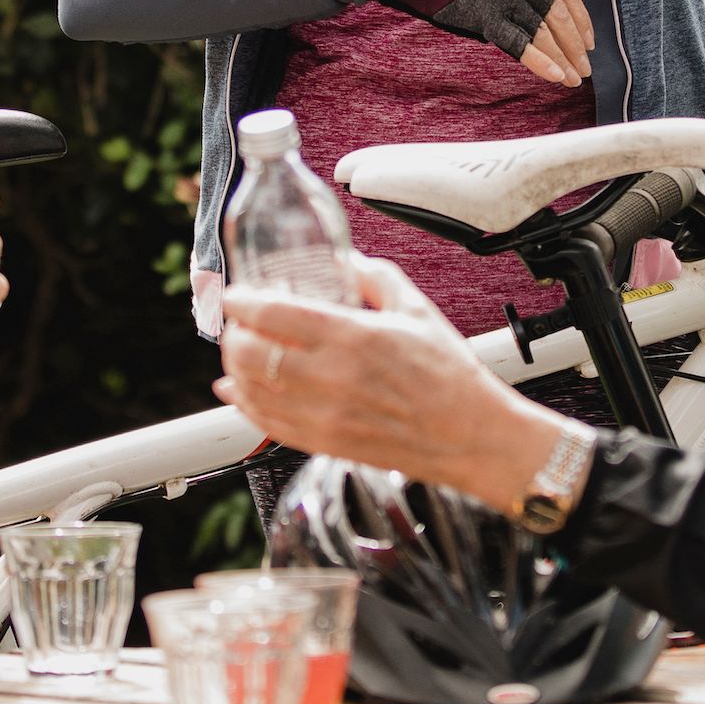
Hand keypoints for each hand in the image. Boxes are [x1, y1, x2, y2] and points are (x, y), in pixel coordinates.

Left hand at [214, 256, 562, 507]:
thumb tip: (347, 260)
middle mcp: (332, 379)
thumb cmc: (451, 377)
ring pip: (252, 390)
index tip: (237, 295)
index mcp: (354, 338)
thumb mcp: (417, 309)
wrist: (471, 437)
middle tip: (238, 323)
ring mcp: (325, 416)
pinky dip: (245, 404)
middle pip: (250, 353)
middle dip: (233, 334)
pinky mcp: (325, 444)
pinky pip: (268, 424)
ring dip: (235, 367)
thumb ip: (375, 277)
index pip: (274, 314)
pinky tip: (238, 391)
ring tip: (239, 352)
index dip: (243, 302)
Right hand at [371, 0, 594, 87]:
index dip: (581, 15)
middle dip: (576, 44)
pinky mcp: (485, 15)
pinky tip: (557, 77)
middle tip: (585, 67)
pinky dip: (542, 62)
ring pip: (545, 31)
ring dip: (565, 58)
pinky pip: (520, 43)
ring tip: (575, 79)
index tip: (589, 38)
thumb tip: (529, 13)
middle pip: (558, 14)